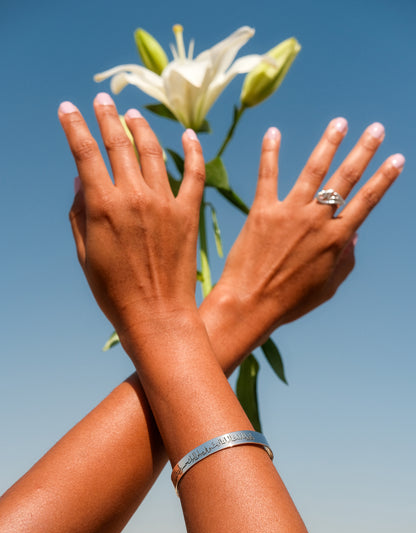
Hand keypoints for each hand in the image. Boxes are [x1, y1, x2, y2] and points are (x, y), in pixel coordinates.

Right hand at [58, 93, 204, 340]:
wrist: (157, 316)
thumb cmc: (114, 292)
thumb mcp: (86, 255)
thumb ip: (79, 214)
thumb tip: (80, 179)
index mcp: (103, 206)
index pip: (84, 153)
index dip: (73, 126)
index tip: (67, 108)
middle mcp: (134, 197)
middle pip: (118, 143)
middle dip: (107, 116)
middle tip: (103, 100)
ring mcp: (165, 203)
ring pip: (153, 151)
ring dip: (141, 127)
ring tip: (133, 114)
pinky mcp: (189, 214)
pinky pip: (194, 174)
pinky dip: (193, 151)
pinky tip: (189, 134)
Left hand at [213, 119, 403, 348]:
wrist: (251, 305)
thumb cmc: (290, 302)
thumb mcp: (327, 287)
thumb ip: (346, 260)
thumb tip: (355, 235)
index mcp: (336, 240)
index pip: (367, 201)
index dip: (384, 178)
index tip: (397, 158)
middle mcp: (317, 221)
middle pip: (346, 179)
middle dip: (364, 151)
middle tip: (377, 129)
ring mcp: (289, 213)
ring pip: (314, 170)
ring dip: (329, 143)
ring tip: (340, 122)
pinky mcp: (262, 211)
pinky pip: (267, 175)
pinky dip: (270, 152)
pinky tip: (273, 132)